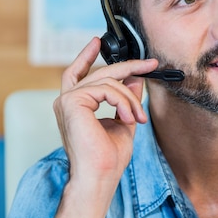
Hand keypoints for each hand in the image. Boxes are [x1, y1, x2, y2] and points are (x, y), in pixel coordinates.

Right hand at [53, 37, 158, 185]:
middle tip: (150, 65)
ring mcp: (66, 100)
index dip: (86, 55)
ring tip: (137, 117)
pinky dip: (123, 102)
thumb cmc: (108, 158)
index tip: (97, 41)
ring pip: (107, 81)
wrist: (99, 176)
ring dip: (130, 98)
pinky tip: (128, 118)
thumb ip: (126, 99)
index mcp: (75, 106)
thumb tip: (134, 79)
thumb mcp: (123, 121)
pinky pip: (106, 89)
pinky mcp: (71, 102)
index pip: (78, 73)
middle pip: (100, 72)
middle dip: (128, 67)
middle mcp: (67, 101)